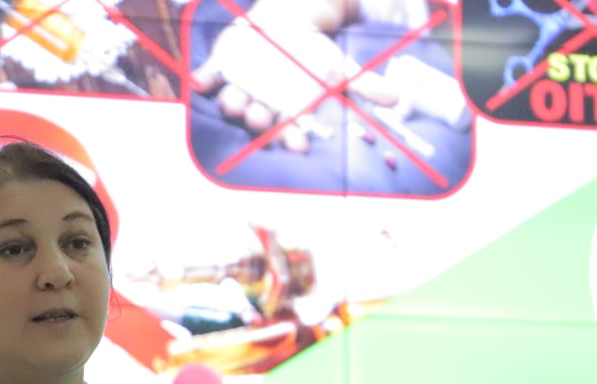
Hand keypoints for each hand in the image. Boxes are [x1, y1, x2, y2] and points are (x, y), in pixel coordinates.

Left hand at [190, 0, 399, 153]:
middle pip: (256, 120)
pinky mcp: (220, 69)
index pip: (287, 132)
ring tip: (235, 102)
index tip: (298, 143)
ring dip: (231, 105)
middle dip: (257, 121)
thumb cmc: (310, 56)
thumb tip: (398, 100)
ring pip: (231, 103)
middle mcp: (258, 106)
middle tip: (260, 119)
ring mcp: (237, 89)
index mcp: (285, 112)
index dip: (290, 138)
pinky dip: (201, 79)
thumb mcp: (338, 68)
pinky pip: (206, 78)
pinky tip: (198, 82)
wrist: (285, 26)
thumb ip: (365, 87)